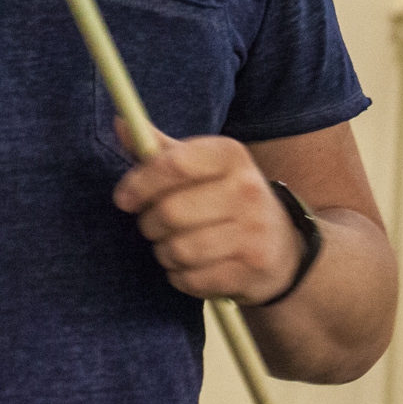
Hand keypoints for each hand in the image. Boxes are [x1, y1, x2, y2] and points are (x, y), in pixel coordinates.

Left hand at [111, 122, 302, 305]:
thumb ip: (161, 150)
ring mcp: (254, 232)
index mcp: (231, 155)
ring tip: (171, 246)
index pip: (174, 164)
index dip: (140, 183)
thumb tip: (120, 124)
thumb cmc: (226, 198)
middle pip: (170, 211)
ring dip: (163, 252)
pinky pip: (192, 279)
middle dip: (149, 223)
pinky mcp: (252, 270)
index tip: (124, 198)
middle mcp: (247, 190)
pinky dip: (180, 276)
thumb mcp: (202, 167)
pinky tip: (190, 267)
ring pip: (179, 249)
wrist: (282, 247)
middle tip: (152, 225)